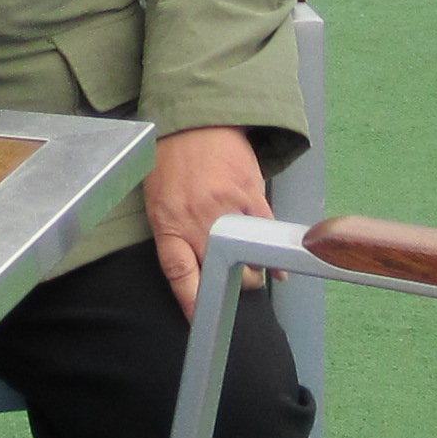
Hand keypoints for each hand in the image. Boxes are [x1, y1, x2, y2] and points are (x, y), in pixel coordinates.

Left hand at [143, 125, 271, 318]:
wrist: (194, 117)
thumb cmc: (170, 158)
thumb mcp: (157, 199)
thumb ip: (173, 230)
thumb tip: (194, 263)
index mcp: (168, 222)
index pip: (180, 275)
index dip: (192, 303)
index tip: (200, 321)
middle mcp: (197, 220)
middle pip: (221, 272)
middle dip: (231, 286)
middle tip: (234, 285)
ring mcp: (226, 208)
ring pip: (249, 257)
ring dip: (254, 271)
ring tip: (254, 271)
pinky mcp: (250, 193)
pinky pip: (267, 232)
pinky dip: (275, 255)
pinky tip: (279, 268)